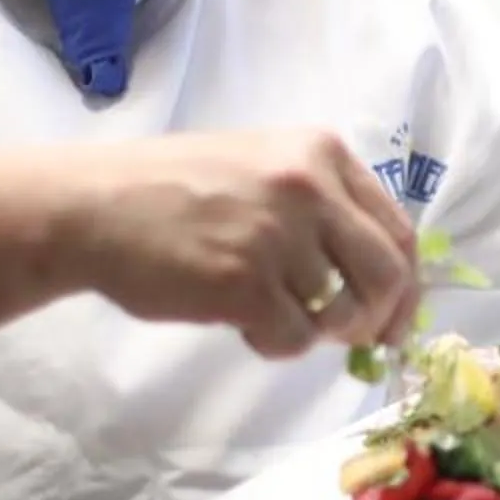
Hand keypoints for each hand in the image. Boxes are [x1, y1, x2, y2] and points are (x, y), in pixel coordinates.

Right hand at [0, 129, 421, 358]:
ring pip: (341, 313)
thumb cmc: (172, 189)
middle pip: (387, 274)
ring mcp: (278, 236)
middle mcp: (309, 188)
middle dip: (378, 318)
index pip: (398, 229)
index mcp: (320, 154)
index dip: (406, 286)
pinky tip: (244, 327)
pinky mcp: (245, 284)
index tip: (395, 318)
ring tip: (271, 316)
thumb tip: (376, 278)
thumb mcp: (260, 166)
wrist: (93, 206)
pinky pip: (295, 339)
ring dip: (314, 331)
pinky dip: (277, 346)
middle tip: (352, 339)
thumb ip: (321, 205)